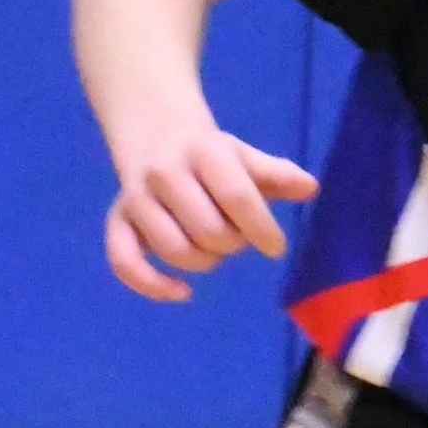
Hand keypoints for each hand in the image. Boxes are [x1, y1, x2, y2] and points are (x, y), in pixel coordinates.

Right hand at [103, 124, 319, 302]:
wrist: (156, 136)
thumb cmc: (212, 156)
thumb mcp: (245, 157)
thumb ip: (276, 174)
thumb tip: (310, 187)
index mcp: (203, 152)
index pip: (236, 196)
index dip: (260, 227)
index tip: (276, 247)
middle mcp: (164, 172)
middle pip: (207, 229)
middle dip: (232, 243)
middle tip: (237, 236)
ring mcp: (136, 198)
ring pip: (174, 250)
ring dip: (204, 261)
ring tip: (214, 248)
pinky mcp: (118, 221)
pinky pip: (124, 262)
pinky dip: (152, 285)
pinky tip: (182, 292)